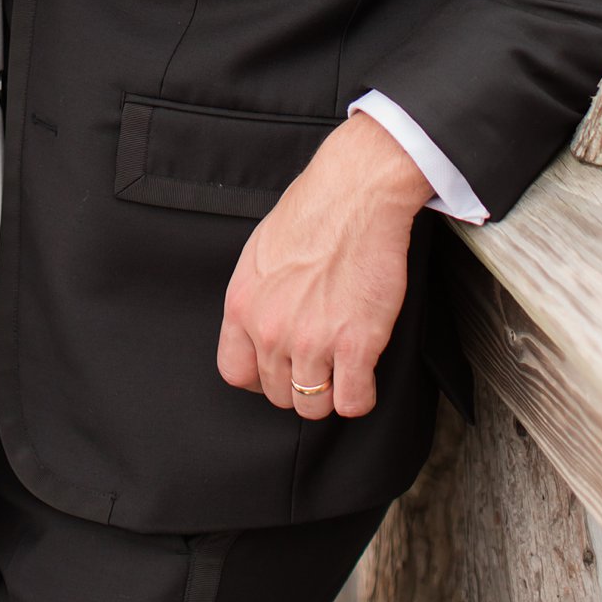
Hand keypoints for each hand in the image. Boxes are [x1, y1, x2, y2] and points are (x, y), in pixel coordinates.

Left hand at [216, 113, 432, 421]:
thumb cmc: (311, 213)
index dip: (260, 378)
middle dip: (300, 384)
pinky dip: (361, 396)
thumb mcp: (260, 254)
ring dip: (330, 394)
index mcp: (242, 305)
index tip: (280, 371)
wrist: (355, 194)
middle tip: (320, 363)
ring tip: (343, 370)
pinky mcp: (356, 345)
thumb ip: (257, 297)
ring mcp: (312, 341)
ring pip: (314, 406)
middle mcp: (270, 330)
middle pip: (278, 394)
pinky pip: (354, 402)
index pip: (235, 373)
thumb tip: (261, 325)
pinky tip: (365, 374)